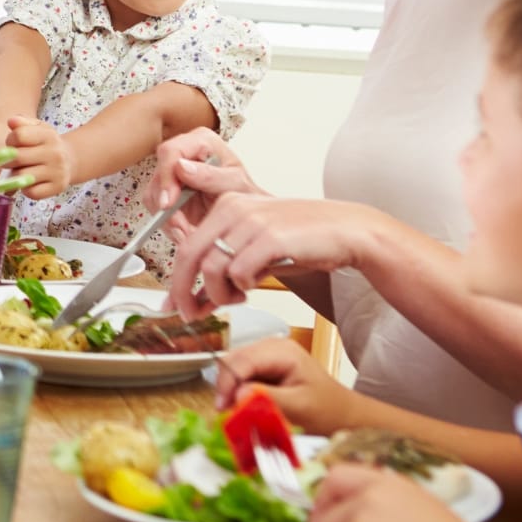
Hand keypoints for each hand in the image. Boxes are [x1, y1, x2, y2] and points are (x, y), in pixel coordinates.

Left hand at [0, 117, 75, 199]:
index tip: (12, 144)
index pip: (19, 136)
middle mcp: (55, 153)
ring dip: (15, 175)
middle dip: (8, 160)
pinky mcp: (57, 188)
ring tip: (19, 170)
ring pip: (21, 176)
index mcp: (48, 135)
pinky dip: (26, 189)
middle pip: (17, 157)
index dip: (10, 140)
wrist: (71, 160)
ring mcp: (57, 172)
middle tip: (11, 161)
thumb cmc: (47, 143)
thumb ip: (22, 123)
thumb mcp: (37, 128)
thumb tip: (11, 121)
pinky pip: (31, 192)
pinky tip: (29, 182)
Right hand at [145, 127, 264, 231]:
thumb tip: (181, 167)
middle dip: (166, 205)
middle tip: (179, 226)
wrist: (247, 213)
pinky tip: (184, 232)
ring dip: (167, 218)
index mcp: (201, 142)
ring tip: (187, 234)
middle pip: (158, 175)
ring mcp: (174, 174)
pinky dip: (168, 224)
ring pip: (154, 194)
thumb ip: (211, 175)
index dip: (166, 177)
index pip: (171, 152)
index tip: (169, 203)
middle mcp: (183, 154)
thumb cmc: (246, 193)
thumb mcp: (236, 184)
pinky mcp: (169, 193)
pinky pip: (157, 208)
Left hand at [165, 194, 386, 319]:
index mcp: (226, 206)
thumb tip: (194, 302)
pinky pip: (239, 271)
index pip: (186, 246)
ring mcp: (252, 221)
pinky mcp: (271, 237)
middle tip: (190, 315)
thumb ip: (225, 272)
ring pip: (211, 267)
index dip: (177, 281)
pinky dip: (242, 287)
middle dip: (184, 293)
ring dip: (219, 295)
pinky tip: (254, 287)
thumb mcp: (255, 252)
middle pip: (189, 256)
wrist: (346, 230)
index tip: (176, 304)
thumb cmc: (302, 241)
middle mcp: (234, 209)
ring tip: (236, 299)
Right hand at [209, 335, 366, 435]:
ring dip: (231, 389)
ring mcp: (268, 356)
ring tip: (234, 411)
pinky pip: (243, 375)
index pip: (242, 360)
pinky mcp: (266, 367)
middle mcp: (272, 347)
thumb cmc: (327, 411)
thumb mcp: (299, 407)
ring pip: (235, 367)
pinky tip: (244, 406)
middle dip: (227, 386)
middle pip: (234, 360)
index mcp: (282, 351)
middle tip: (225, 412)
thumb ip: (268, 399)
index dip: (227, 382)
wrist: (344, 415)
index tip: (221, 407)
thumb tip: (237, 395)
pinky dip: (238, 391)